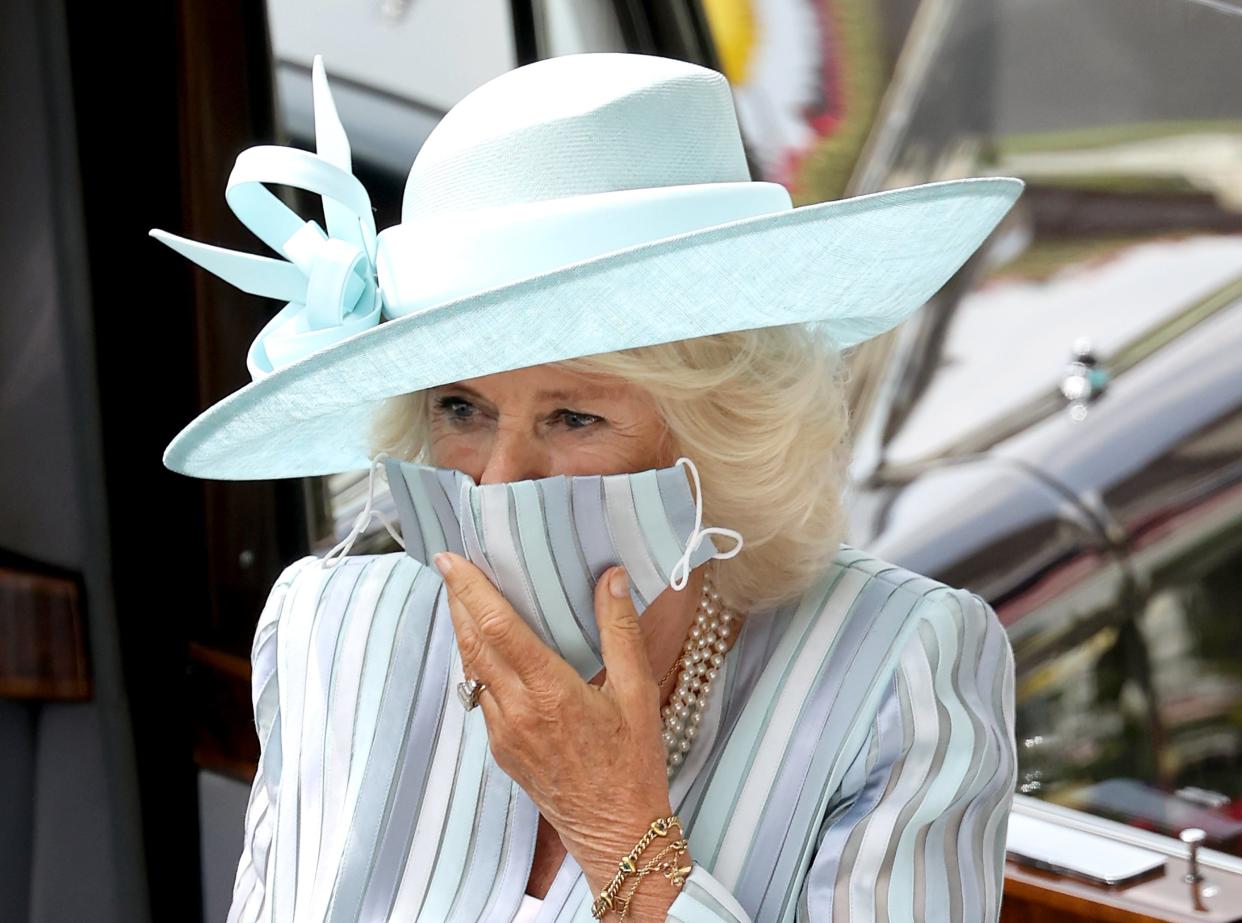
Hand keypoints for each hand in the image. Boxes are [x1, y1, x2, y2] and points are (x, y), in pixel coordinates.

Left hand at [433, 551, 690, 918]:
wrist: (618, 833)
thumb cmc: (634, 764)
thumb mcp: (639, 693)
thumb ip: (620, 631)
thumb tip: (612, 577)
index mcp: (551, 692)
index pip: (498, 627)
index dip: (470, 589)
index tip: (451, 560)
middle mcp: (517, 712)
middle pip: (472, 643)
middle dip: (458, 601)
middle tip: (451, 566)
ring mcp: (504, 733)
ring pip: (472, 669)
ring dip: (465, 630)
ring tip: (465, 596)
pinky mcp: (501, 750)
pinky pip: (481, 694)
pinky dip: (479, 662)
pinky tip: (489, 647)